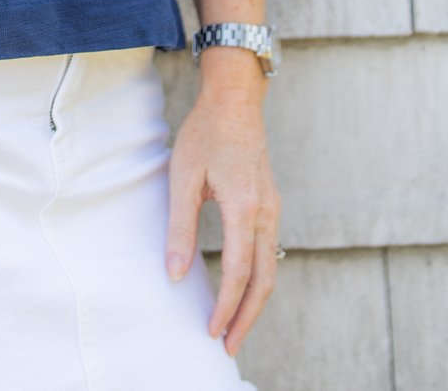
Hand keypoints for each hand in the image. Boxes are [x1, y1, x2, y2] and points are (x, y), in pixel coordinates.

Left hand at [163, 69, 280, 355]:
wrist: (235, 100)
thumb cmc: (205, 134)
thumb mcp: (182, 177)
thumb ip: (179, 227)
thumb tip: (174, 274)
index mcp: (244, 207)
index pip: (238, 272)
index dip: (225, 306)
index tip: (210, 332)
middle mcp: (266, 213)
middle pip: (263, 281)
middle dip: (246, 318)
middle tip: (228, 347)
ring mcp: (273, 210)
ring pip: (270, 269)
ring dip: (254, 303)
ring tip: (235, 328)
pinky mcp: (270, 206)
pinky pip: (269, 253)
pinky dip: (258, 281)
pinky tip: (242, 292)